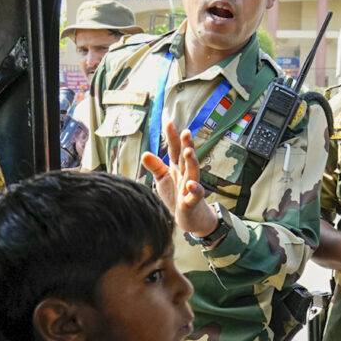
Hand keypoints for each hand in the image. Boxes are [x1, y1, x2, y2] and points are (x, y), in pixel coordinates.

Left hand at [141, 121, 217, 235]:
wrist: (189, 218)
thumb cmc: (176, 195)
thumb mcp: (163, 179)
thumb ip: (155, 167)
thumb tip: (145, 154)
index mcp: (177, 168)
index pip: (175, 150)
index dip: (172, 137)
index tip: (169, 122)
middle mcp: (185, 175)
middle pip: (186, 158)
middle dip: (186, 145)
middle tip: (186, 132)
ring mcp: (190, 188)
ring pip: (193, 172)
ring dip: (192, 162)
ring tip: (188, 152)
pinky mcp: (191, 202)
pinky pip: (195, 195)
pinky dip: (194, 189)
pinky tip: (191, 184)